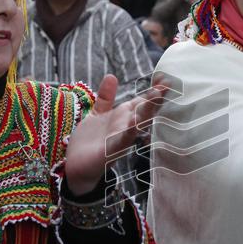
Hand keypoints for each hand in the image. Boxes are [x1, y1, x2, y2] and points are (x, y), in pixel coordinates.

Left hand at [64, 75, 165, 195]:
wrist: (77, 167)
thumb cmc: (90, 142)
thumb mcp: (98, 114)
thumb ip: (106, 97)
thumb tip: (112, 75)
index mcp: (123, 117)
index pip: (141, 102)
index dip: (152, 91)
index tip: (165, 80)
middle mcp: (126, 128)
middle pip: (143, 111)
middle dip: (154, 99)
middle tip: (166, 86)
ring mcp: (120, 139)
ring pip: (137, 124)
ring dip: (146, 112)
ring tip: (155, 98)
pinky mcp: (110, 151)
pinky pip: (121, 140)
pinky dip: (128, 131)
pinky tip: (133, 122)